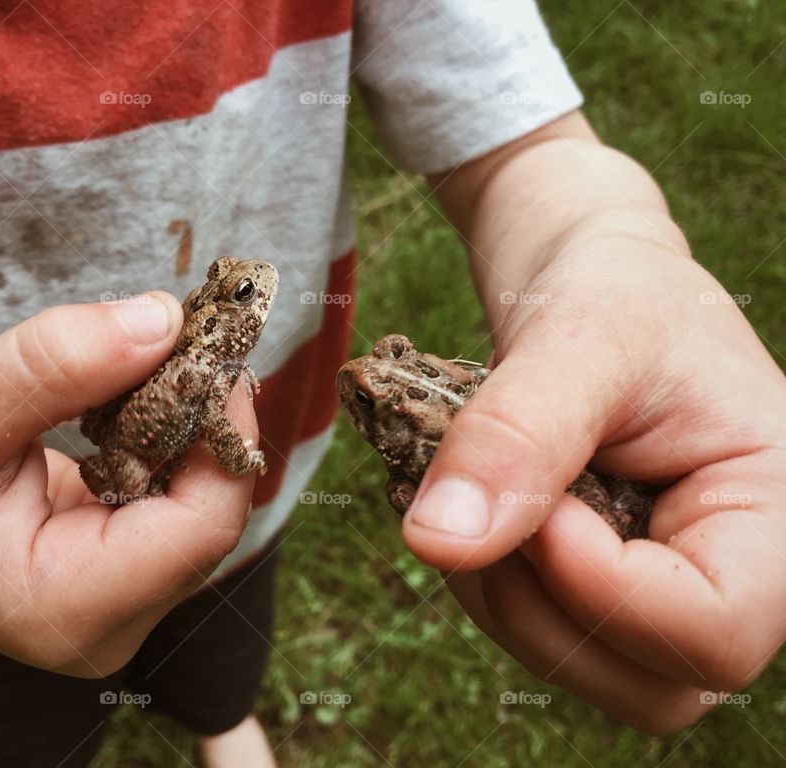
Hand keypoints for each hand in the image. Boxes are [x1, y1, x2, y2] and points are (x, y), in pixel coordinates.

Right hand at [0, 294, 258, 676]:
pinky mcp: (119, 574)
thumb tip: (164, 320)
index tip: (211, 350)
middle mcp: (106, 623)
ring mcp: (117, 604)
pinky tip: (144, 399)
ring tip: (168, 359)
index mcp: (66, 606)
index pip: (203, 527)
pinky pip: (177, 504)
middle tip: (194, 338)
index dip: (224, 433)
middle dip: (211, 423)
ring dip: (194, 427)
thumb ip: (54, 365)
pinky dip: (173, 443)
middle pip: (212, 517)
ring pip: (203, 507)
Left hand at [402, 234, 785, 732]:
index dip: (602, 590)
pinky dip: (482, 580)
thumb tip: (436, 542)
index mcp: (776, 515)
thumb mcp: (580, 339)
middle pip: (647, 687)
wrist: (594, 288)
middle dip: (539, 604)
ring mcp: (665, 592)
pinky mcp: (605, 587)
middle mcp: (735, 575)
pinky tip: (472, 505)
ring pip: (579, 668)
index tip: (542, 502)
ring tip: (478, 487)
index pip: (714, 632)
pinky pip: (536, 631)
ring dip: (497, 592)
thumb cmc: (617, 294)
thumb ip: (517, 436)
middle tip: (495, 495)